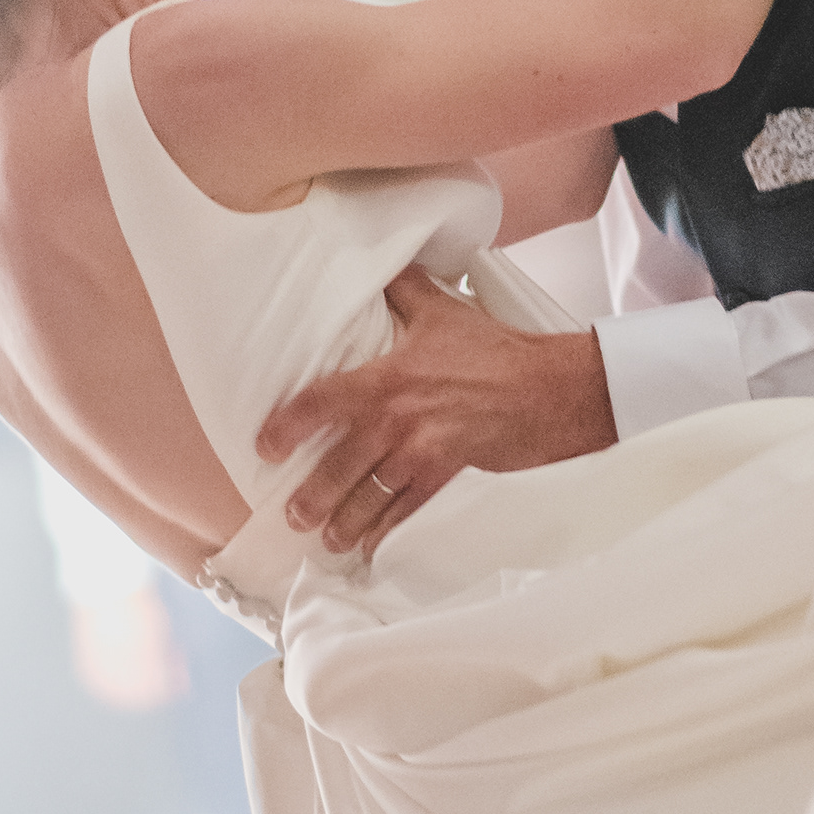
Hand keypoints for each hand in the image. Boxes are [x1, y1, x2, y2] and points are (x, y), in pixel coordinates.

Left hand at [255, 265, 616, 558]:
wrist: (548, 389)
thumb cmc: (495, 350)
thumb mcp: (443, 311)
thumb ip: (405, 290)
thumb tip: (385, 264)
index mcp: (386, 379)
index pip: (322, 401)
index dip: (288, 425)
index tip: (265, 446)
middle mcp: (396, 421)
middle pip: (338, 467)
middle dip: (312, 497)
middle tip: (294, 515)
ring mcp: (421, 454)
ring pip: (369, 498)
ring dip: (345, 522)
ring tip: (330, 538)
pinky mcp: (447, 478)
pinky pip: (408, 514)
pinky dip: (389, 535)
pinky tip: (375, 549)